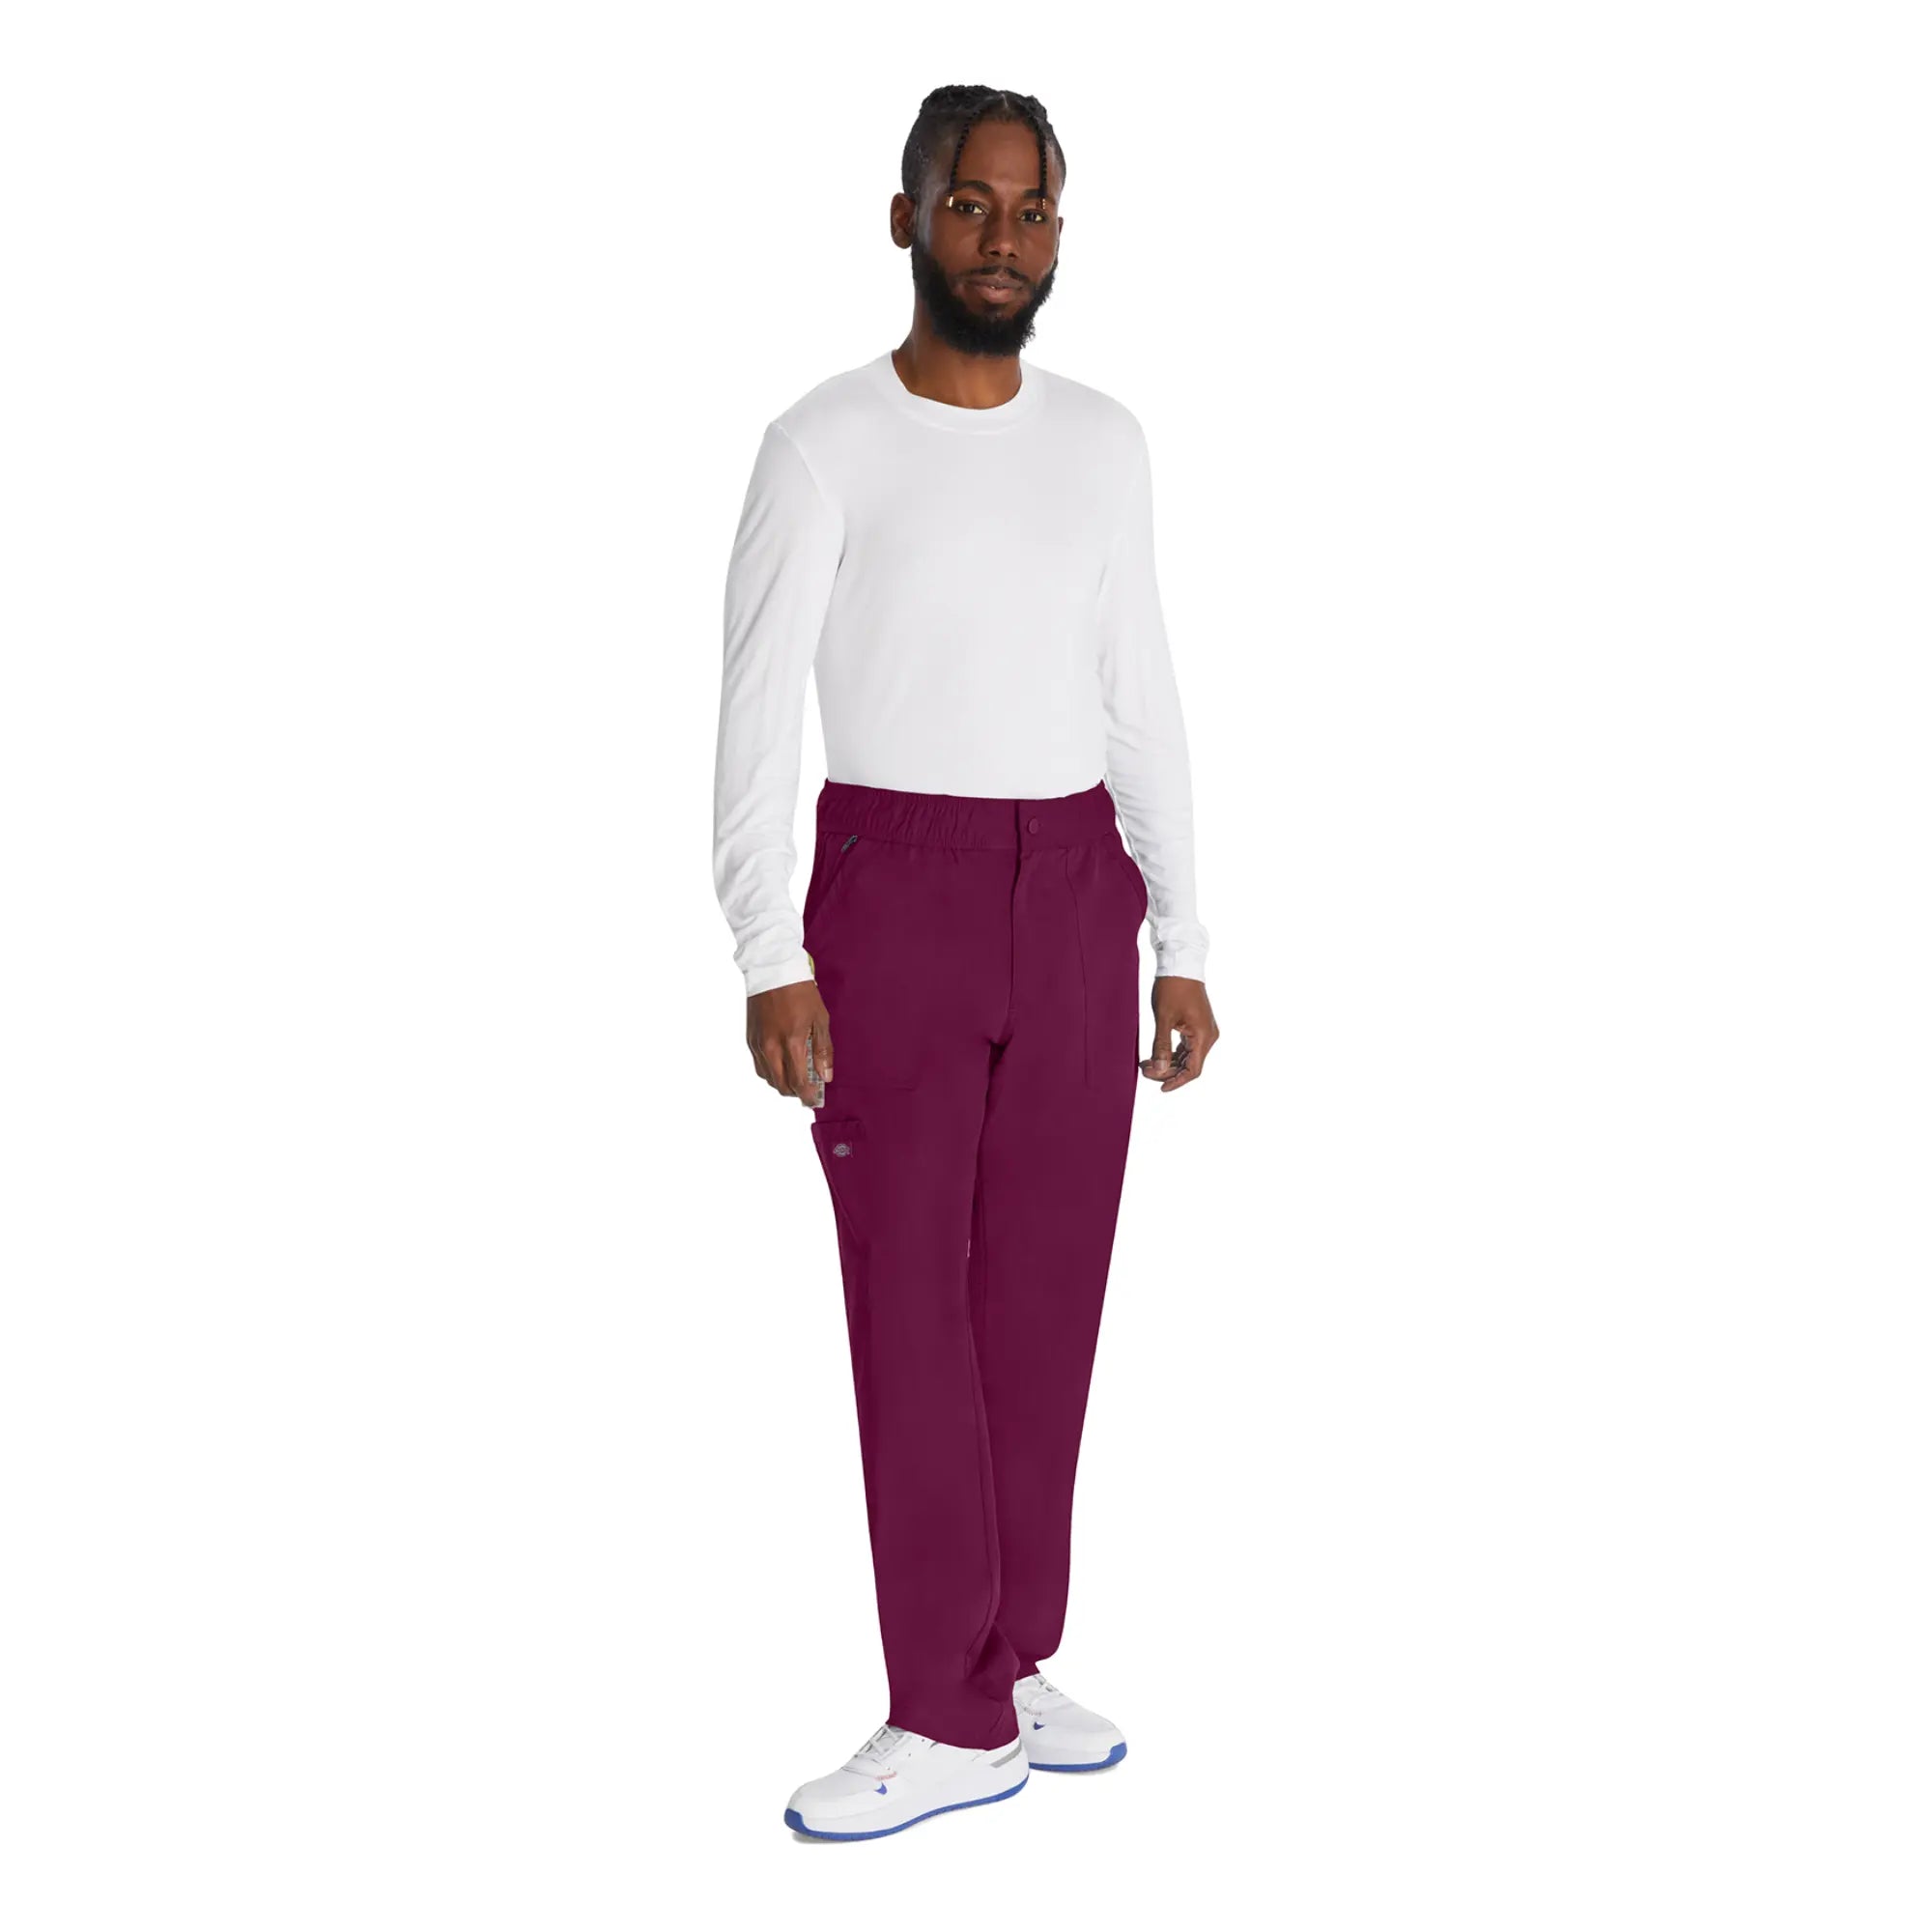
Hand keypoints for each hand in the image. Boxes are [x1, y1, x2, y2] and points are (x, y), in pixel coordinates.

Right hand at [746, 979, 833, 1106]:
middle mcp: (771, 1047)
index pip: (798, 1082)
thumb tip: (826, 1075)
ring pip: (767, 1077)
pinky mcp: (750, 1038)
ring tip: (795, 1077)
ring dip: (781, 1083)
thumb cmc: (800, 991)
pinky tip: (780, 1064)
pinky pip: (759, 1064)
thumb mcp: (820, 1018)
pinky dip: (770, 1071)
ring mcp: (758, 1044)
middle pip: (780, 1085)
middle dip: (794, 1092)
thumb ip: (823, 1050)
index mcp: (791, 1043)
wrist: (772, 969)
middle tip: (807, 1089)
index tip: (813, 1100)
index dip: (806, 1095)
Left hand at [1142, 976, 1218, 1091]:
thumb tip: (1158, 1070)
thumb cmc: (1173, 987)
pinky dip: (1171, 1053)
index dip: (1176, 1081)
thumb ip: (1161, 1046)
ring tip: (1146, 1064)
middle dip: (1167, 1071)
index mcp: (1203, 1036)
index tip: (1160, 1087)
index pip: (1193, 1070)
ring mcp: (1203, 1031)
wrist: (1180, 964)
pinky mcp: (1197, 1026)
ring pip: (1187, 1057)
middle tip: (1144, 1070)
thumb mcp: (1164, 1018)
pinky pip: (1186, 1047)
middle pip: (1189, 1065)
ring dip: (1168, 1063)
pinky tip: (1154, 1055)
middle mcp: (1208, 1036)